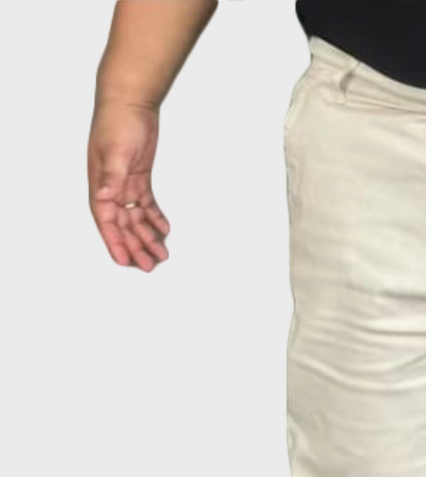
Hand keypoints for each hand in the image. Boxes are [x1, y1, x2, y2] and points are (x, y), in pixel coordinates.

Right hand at [87, 98, 170, 271]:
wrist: (130, 101)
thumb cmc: (118, 122)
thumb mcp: (116, 152)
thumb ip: (112, 177)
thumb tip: (106, 197)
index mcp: (101, 184)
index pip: (107, 221)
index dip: (115, 242)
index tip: (125, 261)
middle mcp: (111, 188)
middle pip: (123, 225)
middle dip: (135, 246)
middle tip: (150, 265)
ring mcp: (125, 183)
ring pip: (136, 218)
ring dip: (147, 236)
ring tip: (162, 254)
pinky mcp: (138, 178)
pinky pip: (146, 204)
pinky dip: (154, 218)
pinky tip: (164, 230)